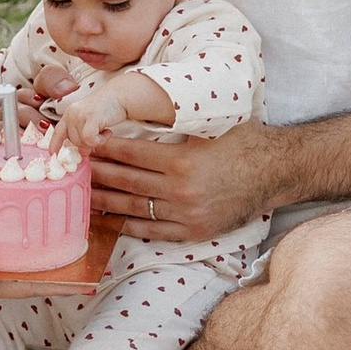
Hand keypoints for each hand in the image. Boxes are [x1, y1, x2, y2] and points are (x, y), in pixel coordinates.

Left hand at [47, 73, 125, 146]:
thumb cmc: (109, 108)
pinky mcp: (89, 118)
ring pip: (81, 143)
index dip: (54, 143)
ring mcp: (79, 115)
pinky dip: (101, 140)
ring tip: (105, 130)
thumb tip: (83, 153)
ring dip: (96, 141)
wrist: (121, 95)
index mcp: (70, 113)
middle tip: (100, 135)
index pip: (58, 131)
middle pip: (73, 142)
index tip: (52, 153)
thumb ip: (84, 134)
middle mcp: (71, 113)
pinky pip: (90, 140)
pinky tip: (108, 131)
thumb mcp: (91, 121)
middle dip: (87, 143)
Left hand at [85, 117, 284, 245]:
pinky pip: (152, 230)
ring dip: (104, 201)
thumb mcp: (209, 127)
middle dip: (97, 174)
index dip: (105, 149)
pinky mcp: (193, 231)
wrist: (278, 172)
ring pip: (134, 208)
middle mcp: (182, 190)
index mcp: (183, 160)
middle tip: (73, 169)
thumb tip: (135, 118)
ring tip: (81, 194)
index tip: (85, 144)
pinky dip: (127, 225)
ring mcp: (186, 214)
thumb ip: (174, 126)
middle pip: (126, 182)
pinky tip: (109, 219)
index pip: (132, 154)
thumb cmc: (244, 141)